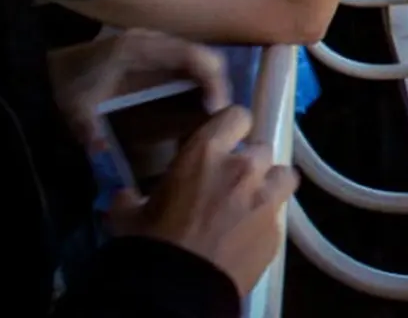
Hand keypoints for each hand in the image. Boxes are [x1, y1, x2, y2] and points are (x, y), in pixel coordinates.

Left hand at [49, 29, 230, 152]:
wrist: (52, 64)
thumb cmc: (67, 82)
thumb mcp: (75, 106)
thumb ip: (87, 127)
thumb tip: (100, 150)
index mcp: (140, 48)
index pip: (191, 55)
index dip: (211, 80)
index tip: (215, 109)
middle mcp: (155, 40)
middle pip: (204, 55)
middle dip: (219, 84)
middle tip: (220, 116)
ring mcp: (159, 44)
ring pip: (201, 58)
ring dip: (212, 84)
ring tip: (213, 113)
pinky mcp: (158, 53)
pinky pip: (190, 63)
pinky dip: (201, 82)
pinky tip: (199, 104)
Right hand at [112, 107, 299, 292]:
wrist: (177, 291)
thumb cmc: (149, 246)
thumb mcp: (127, 217)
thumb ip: (130, 198)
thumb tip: (125, 196)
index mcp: (205, 153)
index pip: (237, 115)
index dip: (233, 126)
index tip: (225, 138)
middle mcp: (243, 168)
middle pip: (261, 148)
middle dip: (248, 162)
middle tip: (230, 182)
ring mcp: (266, 198)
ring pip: (282, 175)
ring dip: (269, 184)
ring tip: (251, 202)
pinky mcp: (278, 230)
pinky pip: (279, 214)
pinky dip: (267, 220)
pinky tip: (249, 234)